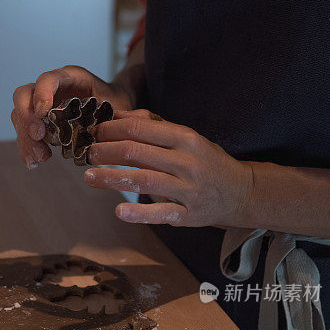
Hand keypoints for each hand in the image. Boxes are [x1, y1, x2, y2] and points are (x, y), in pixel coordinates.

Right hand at [11, 66, 132, 168]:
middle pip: (24, 95)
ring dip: (25, 138)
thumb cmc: (116, 104)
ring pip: (20, 116)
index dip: (42, 93)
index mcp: (71, 77)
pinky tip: (34, 163)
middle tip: (39, 138)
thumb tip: (116, 127)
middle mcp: (51, 88)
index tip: (44, 113)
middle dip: (26, 117)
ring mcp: (42, 105)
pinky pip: (26, 132)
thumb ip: (118, 114)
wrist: (114, 109)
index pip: (48, 78)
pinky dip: (27, 148)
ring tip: (37, 160)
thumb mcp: (121, 106)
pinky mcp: (40, 123)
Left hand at [84, 109, 252, 227]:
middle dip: (106, 151)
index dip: (113, 129)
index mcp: (186, 138)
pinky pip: (160, 213)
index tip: (95, 132)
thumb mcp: (187, 138)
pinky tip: (119, 211)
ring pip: (143, 180)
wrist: (242, 192)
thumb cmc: (207, 162)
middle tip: (87, 153)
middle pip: (137, 152)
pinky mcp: (188, 214)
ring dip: (111, 178)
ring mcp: (188, 189)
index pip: (141, 129)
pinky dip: (138, 213)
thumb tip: (119, 115)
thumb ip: (155, 127)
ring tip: (89, 177)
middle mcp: (187, 162)